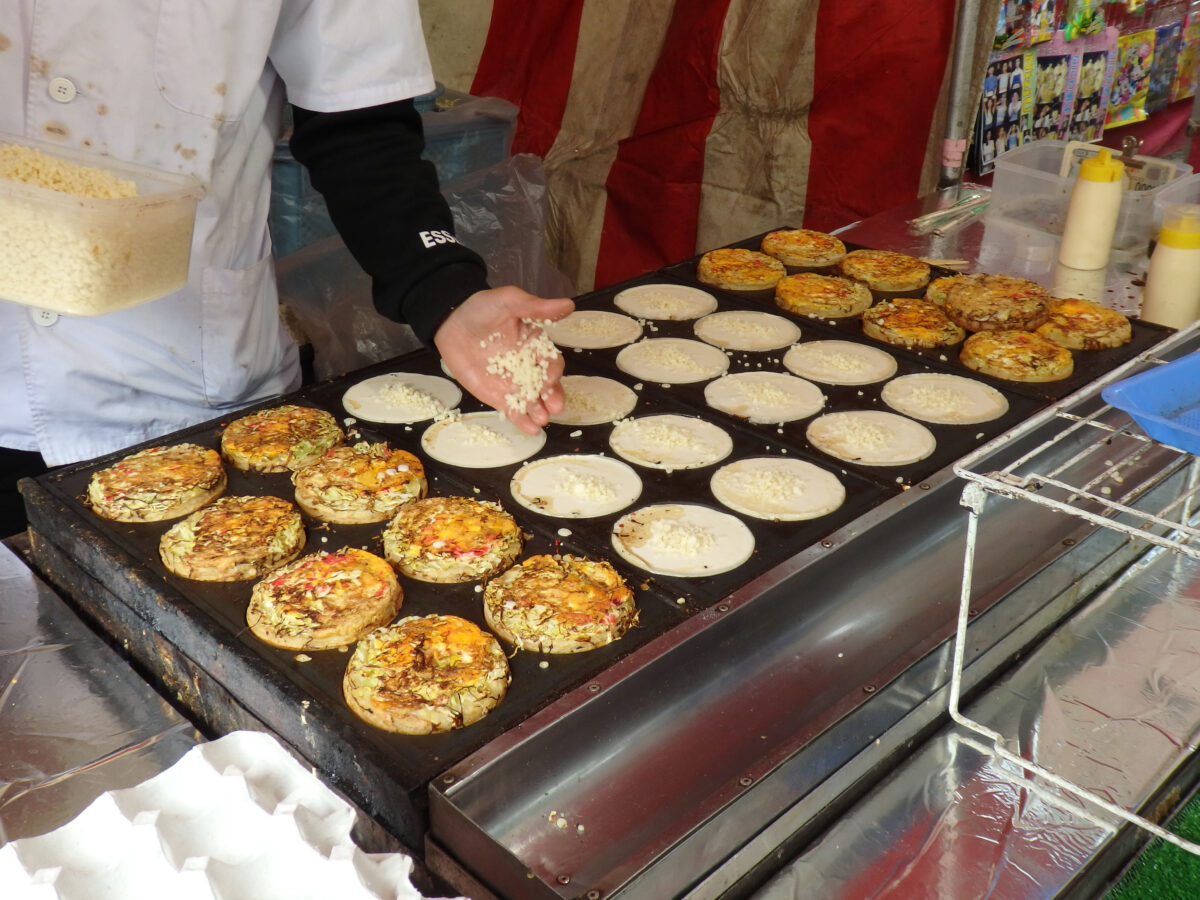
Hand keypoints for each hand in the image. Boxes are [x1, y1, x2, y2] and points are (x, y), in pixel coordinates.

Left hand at [434, 286, 574, 433]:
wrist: (451, 323)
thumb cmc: (483, 308)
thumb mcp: (510, 301)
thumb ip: (537, 307)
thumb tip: (568, 305)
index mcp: (537, 345)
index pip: (552, 361)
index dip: (553, 370)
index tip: (549, 377)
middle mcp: (529, 367)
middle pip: (548, 386)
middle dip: (553, 397)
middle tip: (554, 406)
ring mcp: (514, 383)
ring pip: (532, 401)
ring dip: (539, 411)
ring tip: (541, 419)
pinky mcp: (498, 396)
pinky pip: (513, 410)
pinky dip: (522, 420)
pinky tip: (529, 429)